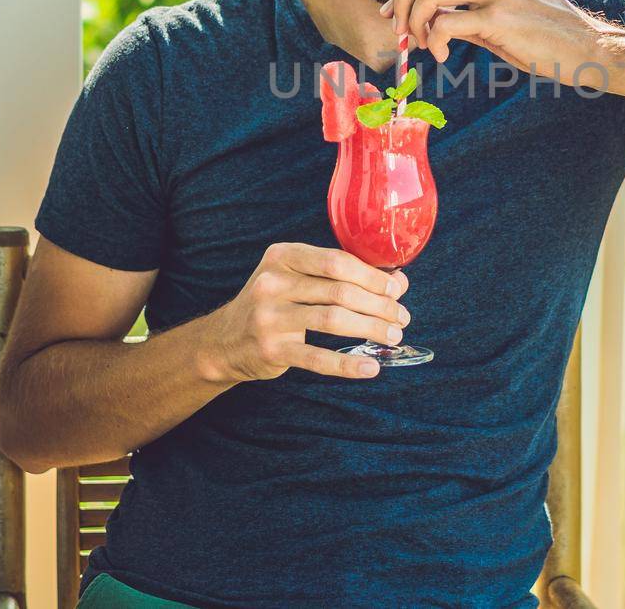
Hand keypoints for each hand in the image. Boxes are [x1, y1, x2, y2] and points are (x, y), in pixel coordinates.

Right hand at [201, 242, 409, 382]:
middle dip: (379, 305)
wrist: (223, 341)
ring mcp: (269, 317)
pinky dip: (348, 364)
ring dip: (371, 329)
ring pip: (333, 320)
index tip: (395, 289)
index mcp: (282, 256)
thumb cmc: (274, 303)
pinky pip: (317, 358)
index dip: (371, 276)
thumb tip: (398, 282)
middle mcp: (273, 283)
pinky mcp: (271, 349)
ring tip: (393, 337)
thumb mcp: (298, 279)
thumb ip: (343, 276)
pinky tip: (371, 367)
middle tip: (401, 318)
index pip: (336, 261)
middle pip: (340, 291)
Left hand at [379, 0, 609, 80]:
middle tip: (398, 30)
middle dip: (403, 1)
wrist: (587, 49)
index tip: (396, 12)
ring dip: (415, 23)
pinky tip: (443, 55)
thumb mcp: (508, 6)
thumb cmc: (546, 34)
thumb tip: (428, 16)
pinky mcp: (499, 15)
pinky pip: (446, 22)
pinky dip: (435, 41)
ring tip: (423, 45)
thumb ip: (470, 2)